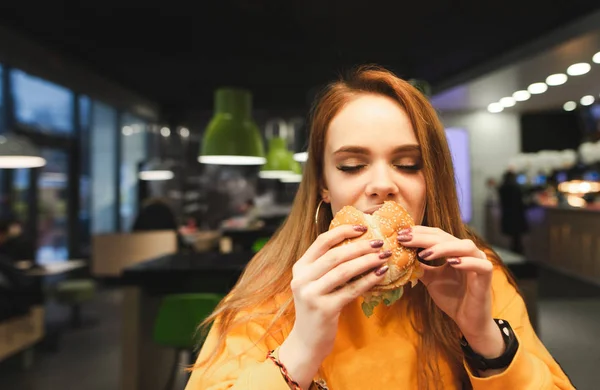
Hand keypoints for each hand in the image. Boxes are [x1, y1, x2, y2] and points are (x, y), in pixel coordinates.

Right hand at [278, 224, 390, 387]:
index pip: (322, 242)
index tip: (363, 227)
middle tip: (380, 242)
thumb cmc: (318, 308)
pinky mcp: (324, 309)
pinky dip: (368, 280)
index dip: (343, 231)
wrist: (308, 341)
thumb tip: (359, 244)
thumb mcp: (316, 284)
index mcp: (300, 267)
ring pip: (344, 271)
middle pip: (335, 255)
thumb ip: (329, 266)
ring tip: (384, 255)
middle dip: (360, 246)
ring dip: (367, 261)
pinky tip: (381, 274)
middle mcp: (302, 279)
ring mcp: (311, 294)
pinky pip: (351, 290)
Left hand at [397, 226, 504, 359]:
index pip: (437, 234)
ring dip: (443, 248)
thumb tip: (401, 256)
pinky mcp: (487, 276)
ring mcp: (479, 262)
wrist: (467, 320)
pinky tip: (451, 263)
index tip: (401, 235)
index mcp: (455, 250)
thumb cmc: (451, 298)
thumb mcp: (430, 279)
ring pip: (465, 246)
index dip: (419, 232)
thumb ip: (420, 267)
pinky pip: (481, 265)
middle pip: (447, 238)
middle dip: (424, 238)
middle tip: (405, 239)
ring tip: (424, 254)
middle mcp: (468, 253)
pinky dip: (467, 262)